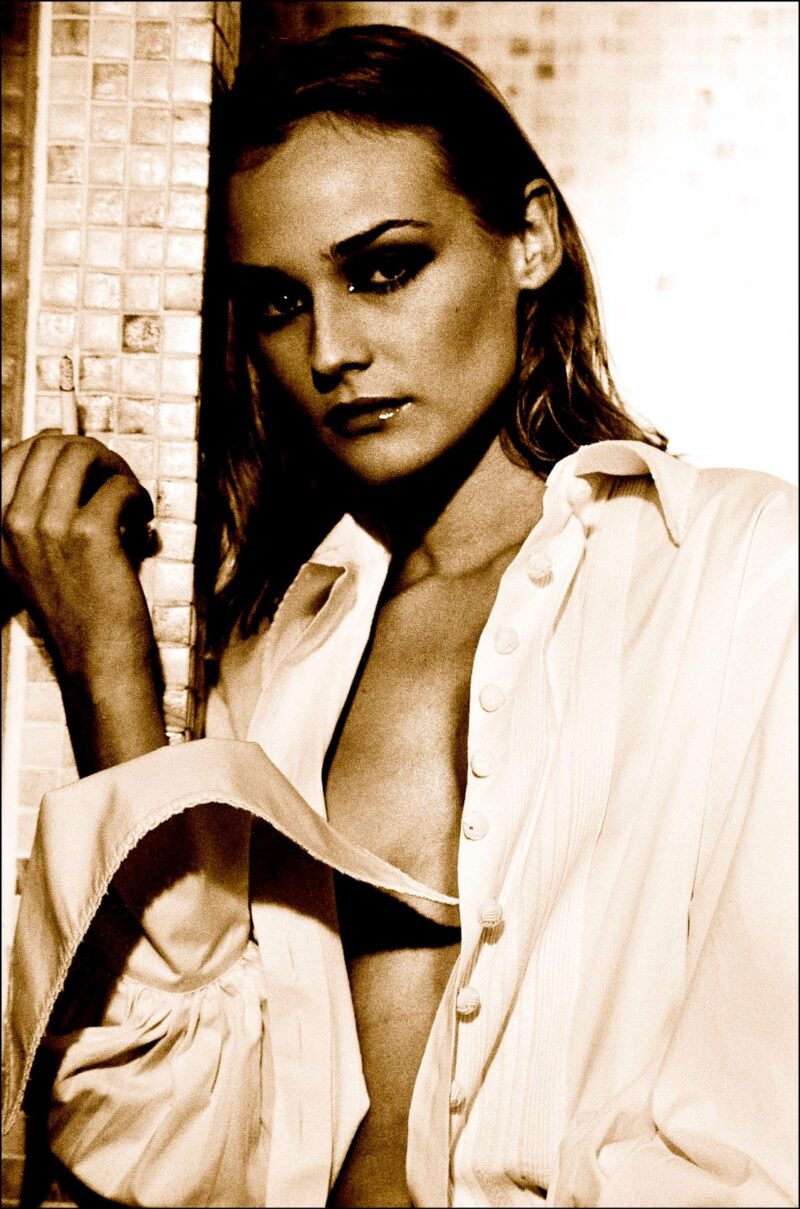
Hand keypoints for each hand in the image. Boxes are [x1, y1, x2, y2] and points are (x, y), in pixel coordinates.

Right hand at [2, 431, 155, 676]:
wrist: (97, 662)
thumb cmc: (81, 614)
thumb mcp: (39, 561)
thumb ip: (42, 516)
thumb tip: (69, 456)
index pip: (17, 453)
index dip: (60, 448)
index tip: (88, 465)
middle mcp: (13, 524)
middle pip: (51, 445)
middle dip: (93, 452)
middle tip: (116, 478)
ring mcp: (48, 528)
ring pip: (83, 454)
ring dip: (117, 467)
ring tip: (130, 496)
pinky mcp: (90, 536)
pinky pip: (119, 486)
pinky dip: (139, 496)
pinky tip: (142, 519)